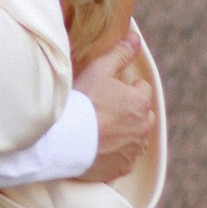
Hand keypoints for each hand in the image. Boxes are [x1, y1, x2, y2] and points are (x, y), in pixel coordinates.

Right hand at [75, 32, 156, 184]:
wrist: (64, 141)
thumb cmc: (82, 103)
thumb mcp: (99, 70)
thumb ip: (120, 53)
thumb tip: (136, 38)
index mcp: (140, 102)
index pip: (142, 89)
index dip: (125, 88)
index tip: (107, 92)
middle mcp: (142, 128)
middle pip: (142, 115)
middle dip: (129, 112)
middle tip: (104, 110)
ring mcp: (133, 151)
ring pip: (135, 138)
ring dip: (124, 133)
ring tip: (100, 130)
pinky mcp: (122, 168)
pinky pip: (124, 159)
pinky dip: (116, 154)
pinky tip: (99, 147)